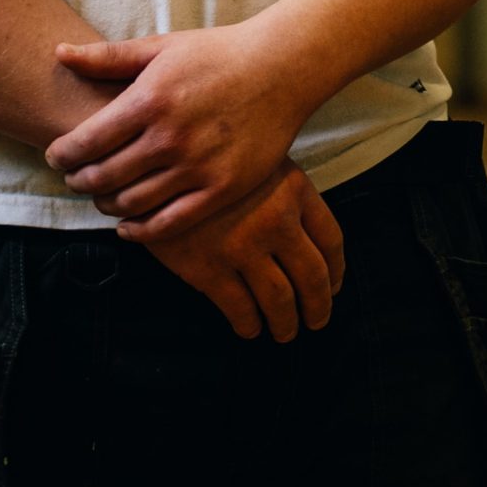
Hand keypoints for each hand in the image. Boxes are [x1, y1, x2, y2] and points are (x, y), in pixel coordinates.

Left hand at [46, 25, 313, 242]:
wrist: (280, 69)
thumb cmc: (216, 54)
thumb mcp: (160, 47)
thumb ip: (107, 56)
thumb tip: (58, 51)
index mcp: (148, 100)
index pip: (85, 141)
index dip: (62, 154)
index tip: (55, 156)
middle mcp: (169, 138)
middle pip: (103, 176)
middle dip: (78, 181)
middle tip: (72, 179)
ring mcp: (196, 168)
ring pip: (131, 203)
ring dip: (106, 204)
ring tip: (100, 196)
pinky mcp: (221, 190)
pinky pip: (169, 223)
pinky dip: (140, 231)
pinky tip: (128, 226)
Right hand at [145, 159, 345, 340]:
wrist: (149, 156)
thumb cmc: (207, 155)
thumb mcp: (257, 159)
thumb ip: (285, 194)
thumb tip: (310, 243)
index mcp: (294, 188)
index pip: (332, 239)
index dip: (336, 270)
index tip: (334, 285)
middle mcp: (275, 219)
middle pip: (313, 277)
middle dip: (319, 306)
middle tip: (317, 320)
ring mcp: (242, 245)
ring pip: (280, 301)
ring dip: (286, 323)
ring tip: (285, 332)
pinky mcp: (207, 267)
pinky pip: (240, 309)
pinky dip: (249, 325)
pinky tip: (249, 327)